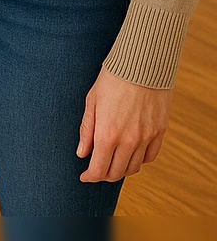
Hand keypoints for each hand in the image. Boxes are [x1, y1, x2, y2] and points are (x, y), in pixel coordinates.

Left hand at [77, 68, 171, 182]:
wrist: (142, 64)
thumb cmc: (111, 79)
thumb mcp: (92, 102)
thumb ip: (86, 130)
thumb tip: (82, 154)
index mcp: (107, 134)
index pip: (98, 170)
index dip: (89, 177)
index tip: (84, 176)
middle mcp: (128, 140)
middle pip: (116, 173)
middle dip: (103, 175)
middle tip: (96, 169)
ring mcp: (146, 137)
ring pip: (134, 168)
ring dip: (121, 169)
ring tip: (113, 161)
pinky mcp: (160, 131)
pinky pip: (150, 156)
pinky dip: (140, 160)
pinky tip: (131, 153)